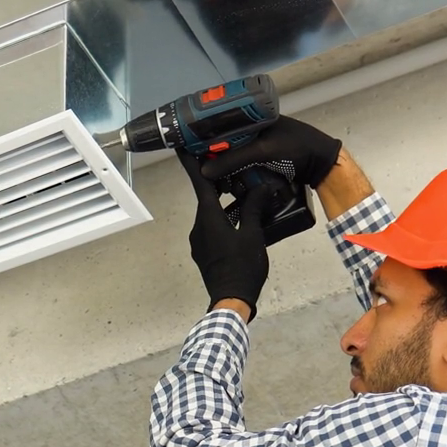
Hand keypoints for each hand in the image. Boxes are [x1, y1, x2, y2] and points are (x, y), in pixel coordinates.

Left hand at [181, 149, 277, 318]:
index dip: (192, 163)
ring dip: (225, 203)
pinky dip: (224, 218)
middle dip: (218, 182)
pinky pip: (213, 228)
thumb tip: (261, 186)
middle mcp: (199, 226)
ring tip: (244, 193)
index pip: (199, 183)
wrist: (231, 300)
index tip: (184, 146)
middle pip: (206, 197)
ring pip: (211, 214)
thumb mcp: (253, 234)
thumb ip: (255, 207)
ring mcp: (199, 241)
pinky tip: (242, 218)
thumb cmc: (243, 267)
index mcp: (208, 218)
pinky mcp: (204, 252)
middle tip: (231, 165)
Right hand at [200, 116, 341, 189]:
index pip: (221, 122)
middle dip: (214, 157)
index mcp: (253, 116)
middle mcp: (253, 130)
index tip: (190, 146)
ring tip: (218, 181)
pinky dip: (236, 177)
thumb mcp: (262, 150)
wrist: (322, 165)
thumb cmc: (296, 148)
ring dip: (225, 170)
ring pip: (232, 158)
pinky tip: (230, 185)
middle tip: (204, 169)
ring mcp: (258, 148)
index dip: (205, 134)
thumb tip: (204, 170)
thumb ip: (234, 159)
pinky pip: (242, 169)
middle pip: (224, 143)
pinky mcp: (262, 163)